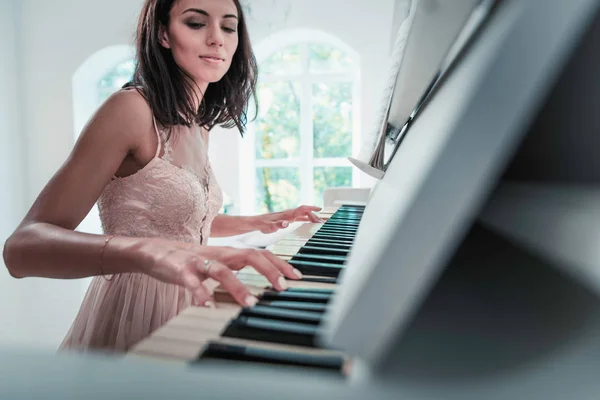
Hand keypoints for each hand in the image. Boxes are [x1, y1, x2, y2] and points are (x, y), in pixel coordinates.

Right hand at [137, 238, 302, 307]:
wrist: (156, 251)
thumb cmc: (191, 261)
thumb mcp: (218, 264)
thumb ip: (237, 270)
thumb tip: (261, 286)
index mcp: (229, 253)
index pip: (260, 253)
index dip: (280, 263)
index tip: (297, 277)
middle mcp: (219, 254)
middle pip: (248, 255)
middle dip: (268, 270)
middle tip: (282, 287)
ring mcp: (200, 261)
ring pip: (222, 270)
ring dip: (238, 286)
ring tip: (250, 303)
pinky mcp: (181, 270)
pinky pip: (192, 282)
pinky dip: (201, 294)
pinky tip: (208, 307)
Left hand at [255, 205, 323, 233]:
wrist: (256, 222)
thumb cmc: (262, 224)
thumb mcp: (268, 226)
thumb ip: (277, 225)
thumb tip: (286, 223)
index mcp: (287, 214)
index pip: (302, 209)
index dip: (311, 209)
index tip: (320, 211)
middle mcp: (289, 213)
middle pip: (305, 212)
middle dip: (314, 215)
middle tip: (322, 222)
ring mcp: (289, 215)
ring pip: (303, 214)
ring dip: (312, 217)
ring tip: (320, 221)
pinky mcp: (287, 219)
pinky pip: (300, 217)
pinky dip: (307, 219)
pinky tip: (310, 222)